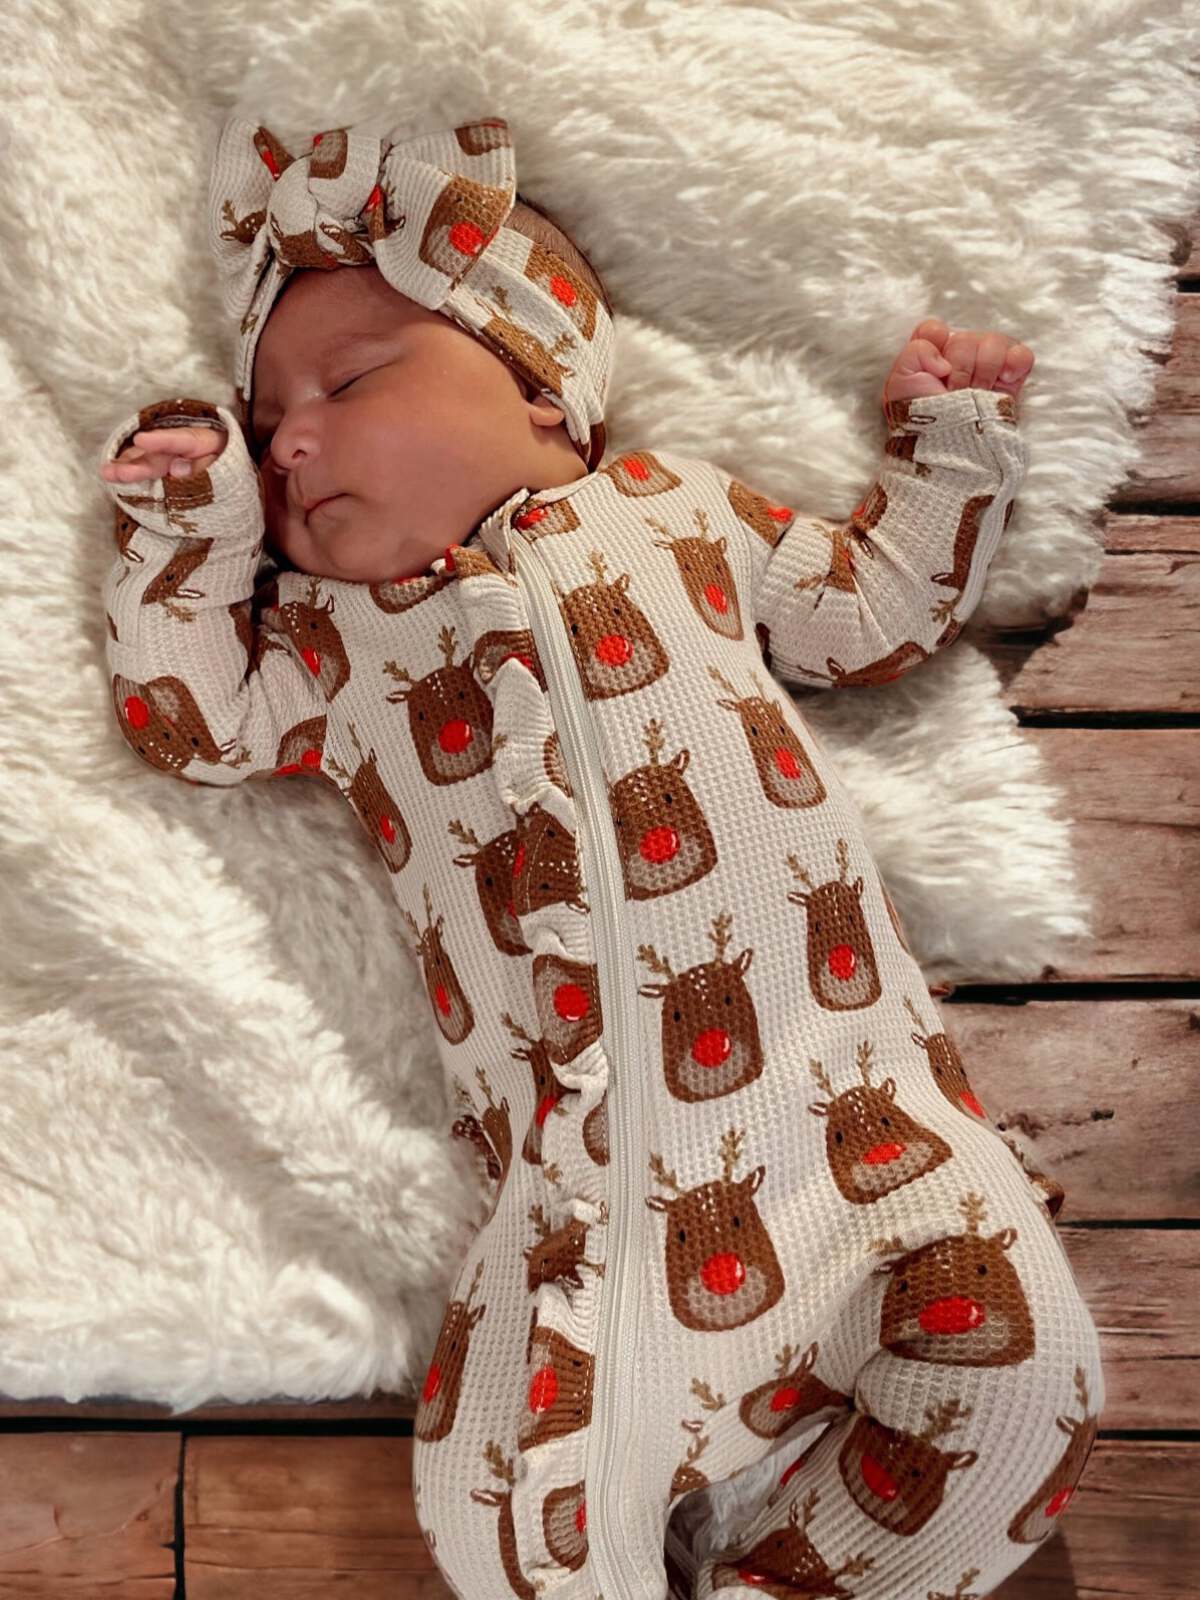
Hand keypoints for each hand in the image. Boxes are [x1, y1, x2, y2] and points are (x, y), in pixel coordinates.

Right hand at [99, 424, 227, 484]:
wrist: (238, 484)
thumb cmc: (234, 474)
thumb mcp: (229, 471)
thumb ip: (206, 468)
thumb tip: (178, 469)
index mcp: (207, 442)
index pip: (183, 439)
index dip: (161, 440)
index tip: (141, 439)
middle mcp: (186, 449)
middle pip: (160, 455)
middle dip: (137, 463)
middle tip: (116, 472)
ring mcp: (175, 460)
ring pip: (149, 461)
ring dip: (128, 467)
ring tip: (108, 473)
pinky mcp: (168, 473)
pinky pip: (149, 472)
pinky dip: (133, 473)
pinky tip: (114, 474)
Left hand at [882, 319, 1034, 407]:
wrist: (946, 448)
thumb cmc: (921, 420)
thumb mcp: (900, 383)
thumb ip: (915, 352)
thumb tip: (945, 358)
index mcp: (932, 355)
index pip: (935, 330)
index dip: (935, 343)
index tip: (936, 370)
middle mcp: (959, 356)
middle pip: (965, 339)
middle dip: (959, 370)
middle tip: (954, 394)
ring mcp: (987, 366)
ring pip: (994, 343)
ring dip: (983, 373)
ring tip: (976, 395)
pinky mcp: (1011, 378)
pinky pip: (1022, 354)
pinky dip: (1015, 363)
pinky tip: (1003, 381)